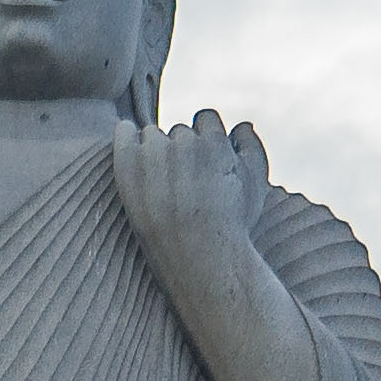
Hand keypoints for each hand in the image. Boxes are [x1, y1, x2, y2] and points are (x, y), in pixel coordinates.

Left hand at [110, 106, 267, 265]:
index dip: (205, 141)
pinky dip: (127, 137)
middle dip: (180, 152)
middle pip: (178, 132)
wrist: (201, 261)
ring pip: (151, 136)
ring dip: (154, 153)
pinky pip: (124, 132)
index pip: (205, 119)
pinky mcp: (129, 164)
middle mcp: (184, 142)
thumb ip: (252, 149)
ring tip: (162, 188)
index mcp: (214, 140)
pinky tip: (132, 155)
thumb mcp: (256, 186)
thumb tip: (242, 125)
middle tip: (184, 187)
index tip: (202, 165)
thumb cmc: (232, 227)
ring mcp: (154, 153)